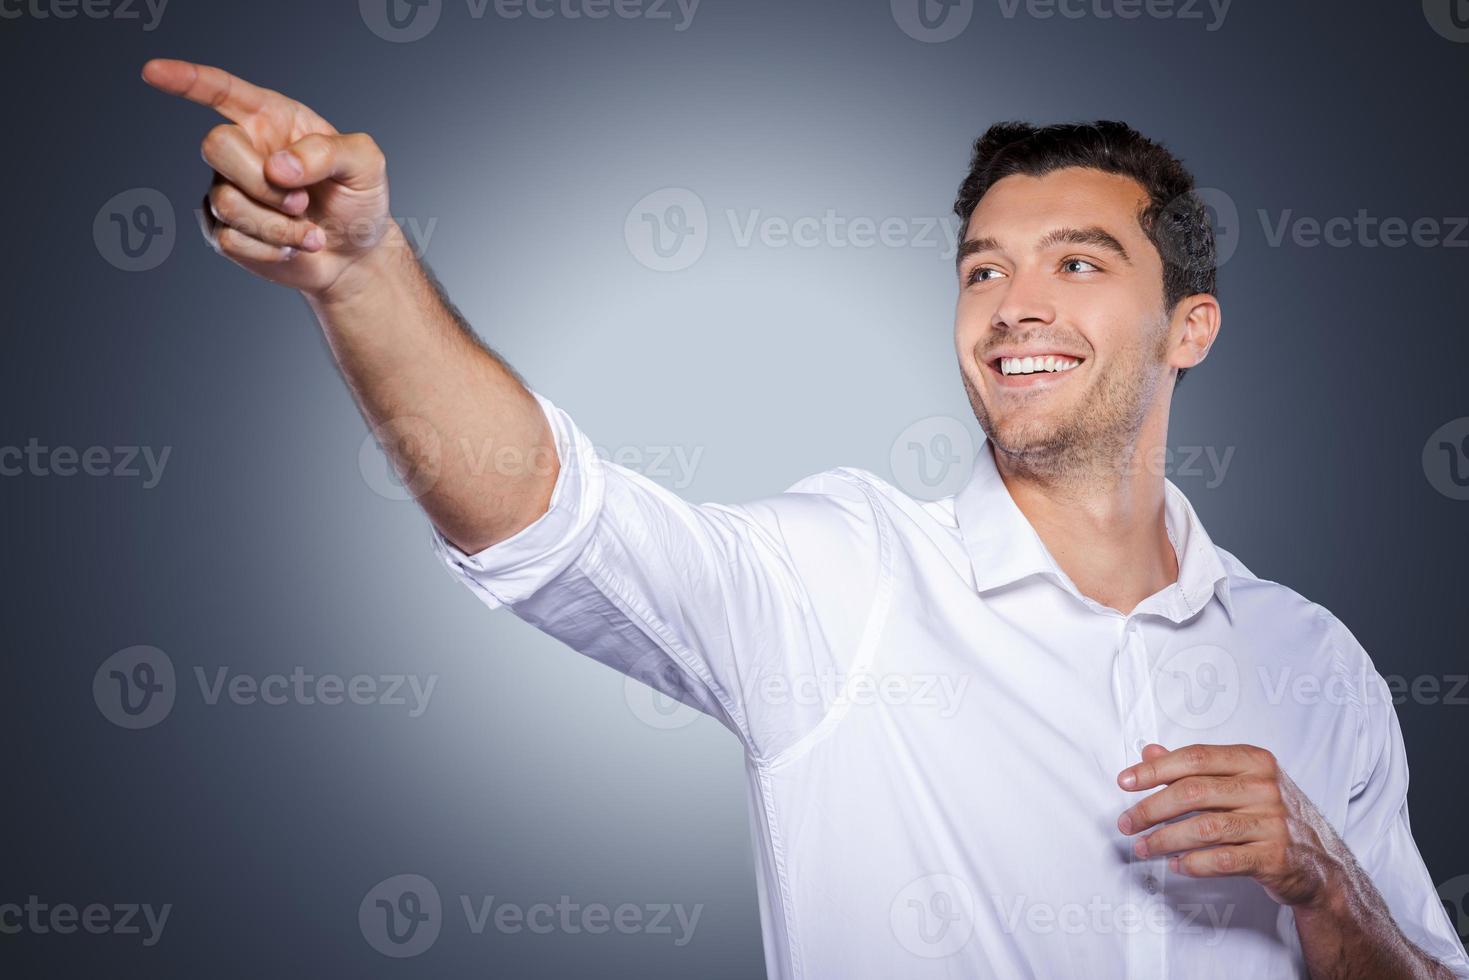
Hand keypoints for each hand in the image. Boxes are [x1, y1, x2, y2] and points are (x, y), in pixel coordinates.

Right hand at [141, 58, 395, 298]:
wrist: (356, 253)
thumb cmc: (358, 199)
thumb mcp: (365, 164)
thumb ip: (329, 152)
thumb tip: (277, 166)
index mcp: (272, 119)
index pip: (222, 91)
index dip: (186, 80)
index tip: (153, 72)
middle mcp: (243, 149)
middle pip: (215, 146)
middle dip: (261, 180)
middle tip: (302, 201)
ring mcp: (228, 189)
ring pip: (225, 201)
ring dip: (276, 225)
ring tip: (310, 232)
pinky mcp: (224, 230)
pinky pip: (229, 238)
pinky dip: (270, 249)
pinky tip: (293, 247)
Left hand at [1116, 743, 1345, 908]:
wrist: (1323, 864)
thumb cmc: (1272, 816)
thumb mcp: (1240, 782)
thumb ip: (1196, 768)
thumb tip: (1149, 752)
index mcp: (1254, 761)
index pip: (1194, 758)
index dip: (1154, 769)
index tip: (1125, 782)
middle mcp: (1265, 788)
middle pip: (1193, 792)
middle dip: (1151, 808)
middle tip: (1126, 823)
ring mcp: (1273, 823)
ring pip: (1204, 827)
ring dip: (1164, 839)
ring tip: (1143, 847)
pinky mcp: (1276, 858)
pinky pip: (1223, 860)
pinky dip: (1193, 863)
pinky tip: (1176, 865)